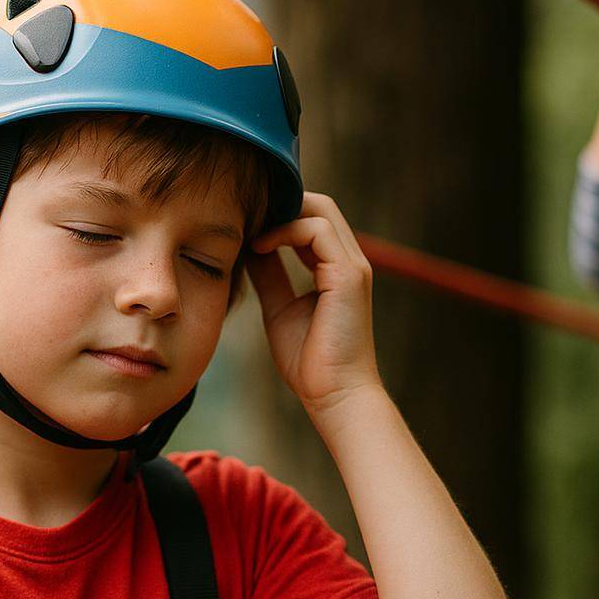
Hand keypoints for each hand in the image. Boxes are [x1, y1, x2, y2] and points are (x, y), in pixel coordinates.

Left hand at [248, 192, 380, 414]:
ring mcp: (352, 266)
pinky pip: (317, 231)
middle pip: (319, 205)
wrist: (334, 395)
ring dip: (281, 213)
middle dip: (281, 203)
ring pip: (321, 209)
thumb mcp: (280, 309)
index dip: (280, 213)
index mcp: (336, 269)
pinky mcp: (348, 275)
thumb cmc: (310, 362)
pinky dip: (285, 231)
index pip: (312, 219)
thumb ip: (270, 276)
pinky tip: (261, 246)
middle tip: (245, 217)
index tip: (245, 225)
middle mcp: (349, 261)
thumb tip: (249, 249)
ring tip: (250, 231)